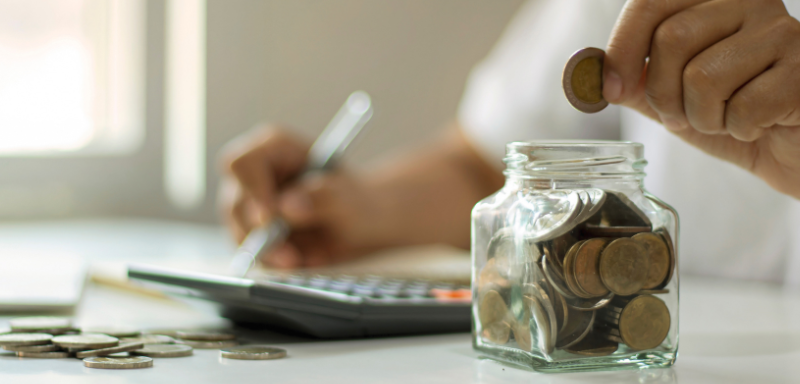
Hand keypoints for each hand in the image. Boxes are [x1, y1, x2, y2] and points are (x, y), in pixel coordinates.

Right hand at [217, 125, 385, 267]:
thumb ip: (321, 196)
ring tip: (299, 258)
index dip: (252, 190)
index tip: (271, 218)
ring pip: (239, 231)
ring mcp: (249, 203)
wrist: (361, 222)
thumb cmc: (354, 198)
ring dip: (267, 251)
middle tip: (289, 253)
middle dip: (260, 232)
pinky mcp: (252, 231)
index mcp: (274, 148)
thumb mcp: (348, 196)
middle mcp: (255, 173)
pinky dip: (272, 261)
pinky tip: (298, 259)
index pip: (243, 163)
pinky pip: (249, 251)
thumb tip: (288, 206)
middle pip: (235, 201)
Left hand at [603, 0, 799, 198]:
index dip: (622, 49)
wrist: (793, 148)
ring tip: (721, 119)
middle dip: (663, 94)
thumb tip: (589, 75)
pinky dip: (739, 129)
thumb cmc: (734, 114)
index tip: (612, 88)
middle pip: (672, 38)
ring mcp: (782, 31)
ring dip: (702, 117)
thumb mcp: (674, 97)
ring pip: (703, 76)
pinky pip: (744, 106)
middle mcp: (750, 1)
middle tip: (679, 116)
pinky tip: (757, 124)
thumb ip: (636, 82)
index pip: (651, 2)